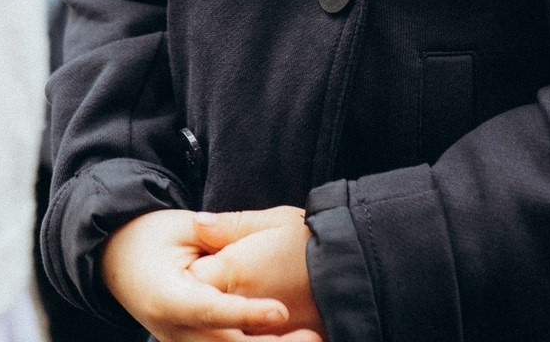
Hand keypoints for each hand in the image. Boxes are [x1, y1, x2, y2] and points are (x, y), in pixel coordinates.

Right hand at [101, 208, 319, 341]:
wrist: (119, 260)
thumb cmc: (151, 238)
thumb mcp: (180, 227)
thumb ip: (212, 234)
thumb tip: (231, 235)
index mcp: (167, 297)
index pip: (210, 310)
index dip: (245, 314)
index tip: (280, 311)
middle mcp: (173, 331)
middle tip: (313, 337)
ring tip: (312, 337)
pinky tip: (290, 337)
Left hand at [192, 207, 324, 336]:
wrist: (358, 270)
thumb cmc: (315, 239)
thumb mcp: (275, 220)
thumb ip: (231, 224)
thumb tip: (196, 222)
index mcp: (234, 271)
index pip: (192, 276)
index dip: (194, 265)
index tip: (204, 255)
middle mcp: (239, 306)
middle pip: (203, 307)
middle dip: (206, 292)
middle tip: (218, 279)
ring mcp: (256, 331)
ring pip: (221, 329)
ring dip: (223, 316)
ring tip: (239, 294)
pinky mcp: (274, 340)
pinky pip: (246, 339)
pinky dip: (244, 329)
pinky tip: (250, 320)